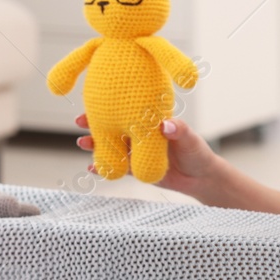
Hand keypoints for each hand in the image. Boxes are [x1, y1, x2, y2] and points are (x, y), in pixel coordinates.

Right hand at [73, 113, 221, 197]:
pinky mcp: (135, 168)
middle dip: (95, 123)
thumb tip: (165, 125)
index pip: (128, 110)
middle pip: (114, 127)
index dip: (111, 106)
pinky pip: (116, 166)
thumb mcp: (190, 139)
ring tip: (82, 143)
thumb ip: (178, 130)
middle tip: (79, 122)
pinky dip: (103, 166)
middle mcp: (140, 134)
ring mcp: (136, 151)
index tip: (95, 101)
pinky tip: (91, 168)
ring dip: (96, 144)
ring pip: (111, 146)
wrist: (200, 178)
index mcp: (150, 121)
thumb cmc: (197, 152)